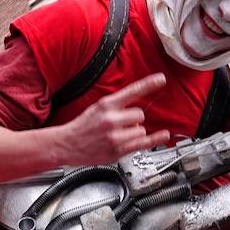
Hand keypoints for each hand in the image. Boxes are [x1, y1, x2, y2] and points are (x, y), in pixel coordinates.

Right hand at [55, 74, 172, 165]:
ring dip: (134, 133)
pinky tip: (163, 135)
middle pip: (139, 115)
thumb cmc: (81, 127)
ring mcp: (114, 136)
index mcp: (106, 105)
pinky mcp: (117, 150)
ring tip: (119, 136)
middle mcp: (111, 119)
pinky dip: (154, 139)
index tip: (161, 79)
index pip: (131, 91)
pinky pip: (141, 143)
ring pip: (140, 130)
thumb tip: (136, 109)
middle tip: (121, 125)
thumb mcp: (96, 108)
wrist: (66, 144)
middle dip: (134, 120)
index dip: (148, 84)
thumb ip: (116, 106)